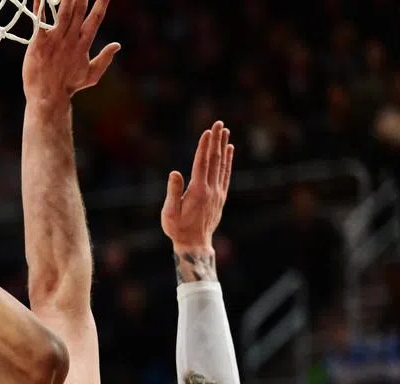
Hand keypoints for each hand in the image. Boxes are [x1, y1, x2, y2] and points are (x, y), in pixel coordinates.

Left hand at [23, 0, 119, 106]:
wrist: (48, 99)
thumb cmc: (68, 87)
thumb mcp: (91, 76)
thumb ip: (105, 59)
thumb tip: (117, 45)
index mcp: (83, 44)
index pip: (96, 18)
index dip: (102, 2)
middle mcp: (70, 39)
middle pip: (78, 10)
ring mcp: (55, 40)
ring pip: (62, 12)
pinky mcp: (39, 44)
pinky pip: (40, 22)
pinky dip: (39, 8)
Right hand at [161, 121, 233, 252]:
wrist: (194, 244)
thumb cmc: (177, 229)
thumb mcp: (170, 213)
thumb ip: (173, 192)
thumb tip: (174, 172)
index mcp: (197, 191)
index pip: (202, 163)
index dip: (204, 146)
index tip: (208, 131)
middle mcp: (211, 190)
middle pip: (214, 160)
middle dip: (216, 140)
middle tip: (219, 123)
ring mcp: (218, 193)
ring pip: (222, 165)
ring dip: (223, 146)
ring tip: (225, 131)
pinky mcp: (221, 197)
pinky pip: (226, 174)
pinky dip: (228, 161)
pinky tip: (229, 150)